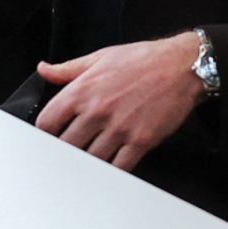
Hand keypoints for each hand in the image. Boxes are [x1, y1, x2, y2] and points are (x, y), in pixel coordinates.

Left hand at [35, 33, 202, 170]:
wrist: (183, 65)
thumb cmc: (144, 59)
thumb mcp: (101, 57)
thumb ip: (68, 68)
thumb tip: (44, 69)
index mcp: (83, 89)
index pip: (48, 122)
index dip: (45, 132)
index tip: (50, 136)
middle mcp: (98, 110)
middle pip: (65, 145)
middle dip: (65, 151)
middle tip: (67, 154)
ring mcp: (119, 128)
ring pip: (90, 160)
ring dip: (87, 163)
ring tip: (87, 163)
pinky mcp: (140, 141)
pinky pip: (118, 167)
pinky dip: (111, 172)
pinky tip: (109, 169)